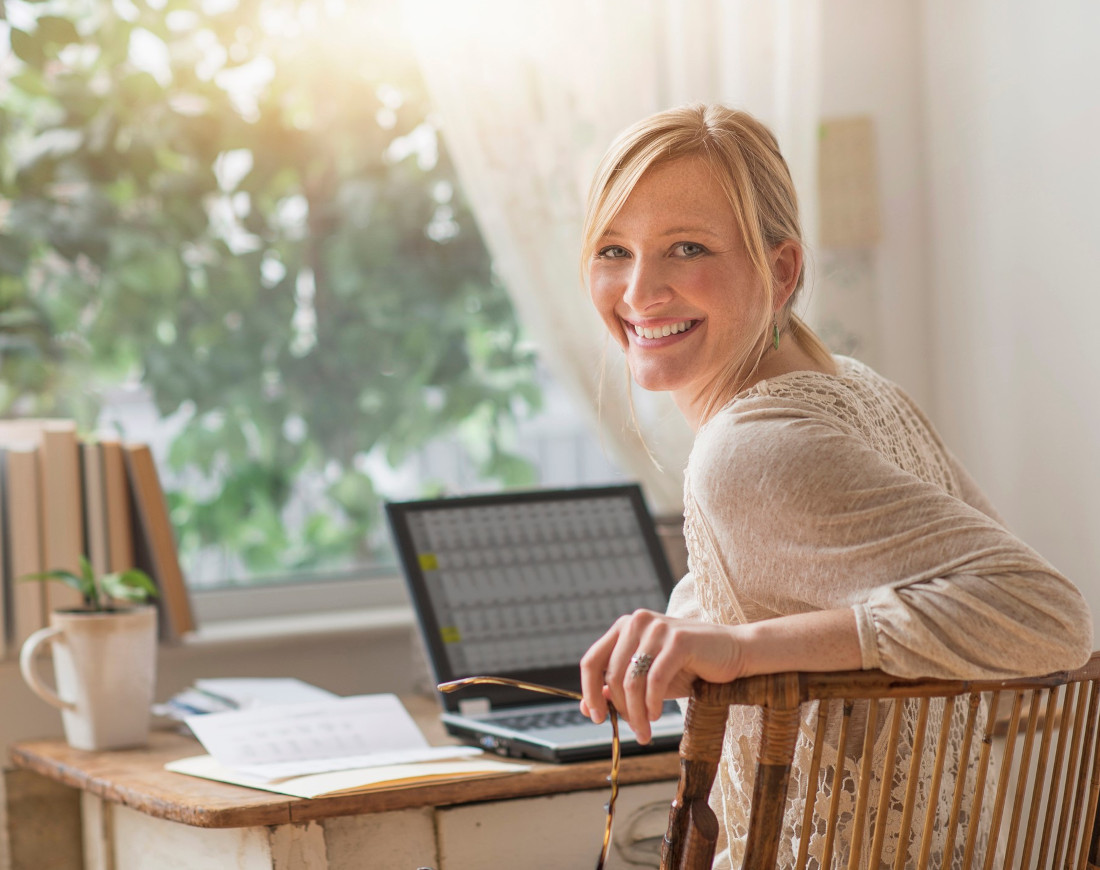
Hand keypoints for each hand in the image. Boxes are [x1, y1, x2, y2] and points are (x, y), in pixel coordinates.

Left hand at [579, 609, 745, 743]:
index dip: (589, 692)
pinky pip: (654, 680)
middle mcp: (637, 622)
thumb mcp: (647, 679)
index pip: (591, 660)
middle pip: (611, 675)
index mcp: (625, 627)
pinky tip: (656, 716)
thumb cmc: (688, 667)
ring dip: (636, 713)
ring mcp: (657, 628)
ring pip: (632, 681)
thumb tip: (586, 707)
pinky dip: (652, 703)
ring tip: (645, 731)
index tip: (597, 718)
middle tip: (633, 732)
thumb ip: (618, 688)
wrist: (733, 653)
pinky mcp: (679, 640)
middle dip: (620, 710)